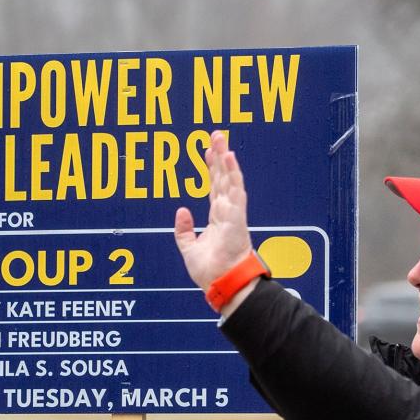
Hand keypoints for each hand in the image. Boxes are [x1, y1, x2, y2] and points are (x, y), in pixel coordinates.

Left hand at [174, 130, 253, 291]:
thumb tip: (181, 210)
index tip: (206, 151)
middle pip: (222, 178)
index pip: (215, 187)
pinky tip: (229, 158)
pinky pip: (236, 192)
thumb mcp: (189, 248)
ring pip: (229, 180)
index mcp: (218, 219)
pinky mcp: (237, 218)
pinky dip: (233, 174)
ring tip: (221, 139)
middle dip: (219, 156)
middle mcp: (227, 213)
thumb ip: (184, 230)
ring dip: (226, 159)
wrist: (221, 285)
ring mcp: (233, 214)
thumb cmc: (210, 272)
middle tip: (216, 134)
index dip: (211, 168)